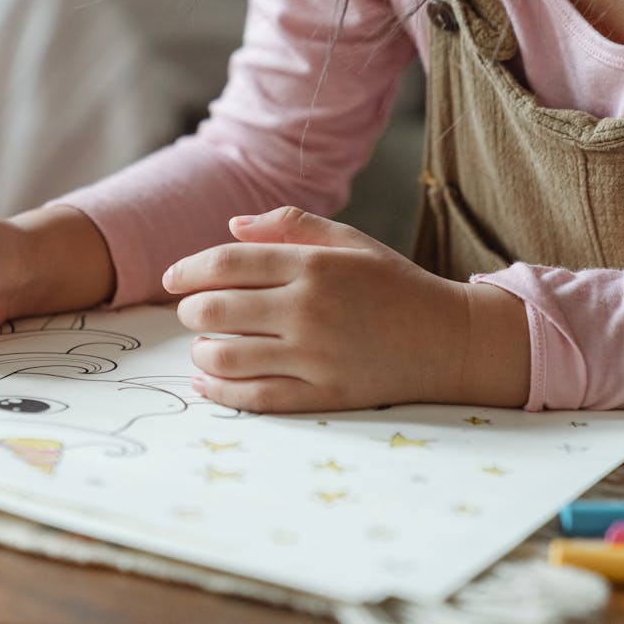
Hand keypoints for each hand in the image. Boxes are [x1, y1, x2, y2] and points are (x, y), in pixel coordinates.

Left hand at [162, 207, 530, 412]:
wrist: (451, 340)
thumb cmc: (393, 285)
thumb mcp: (348, 242)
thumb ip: (289, 225)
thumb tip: (231, 225)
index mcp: (312, 266)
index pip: (225, 264)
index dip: (187, 271)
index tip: (172, 280)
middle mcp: (309, 309)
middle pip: (215, 309)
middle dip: (189, 311)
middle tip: (191, 313)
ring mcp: (316, 355)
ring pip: (227, 356)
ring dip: (201, 352)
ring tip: (204, 346)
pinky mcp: (324, 394)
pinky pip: (255, 398)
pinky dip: (221, 392)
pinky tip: (208, 382)